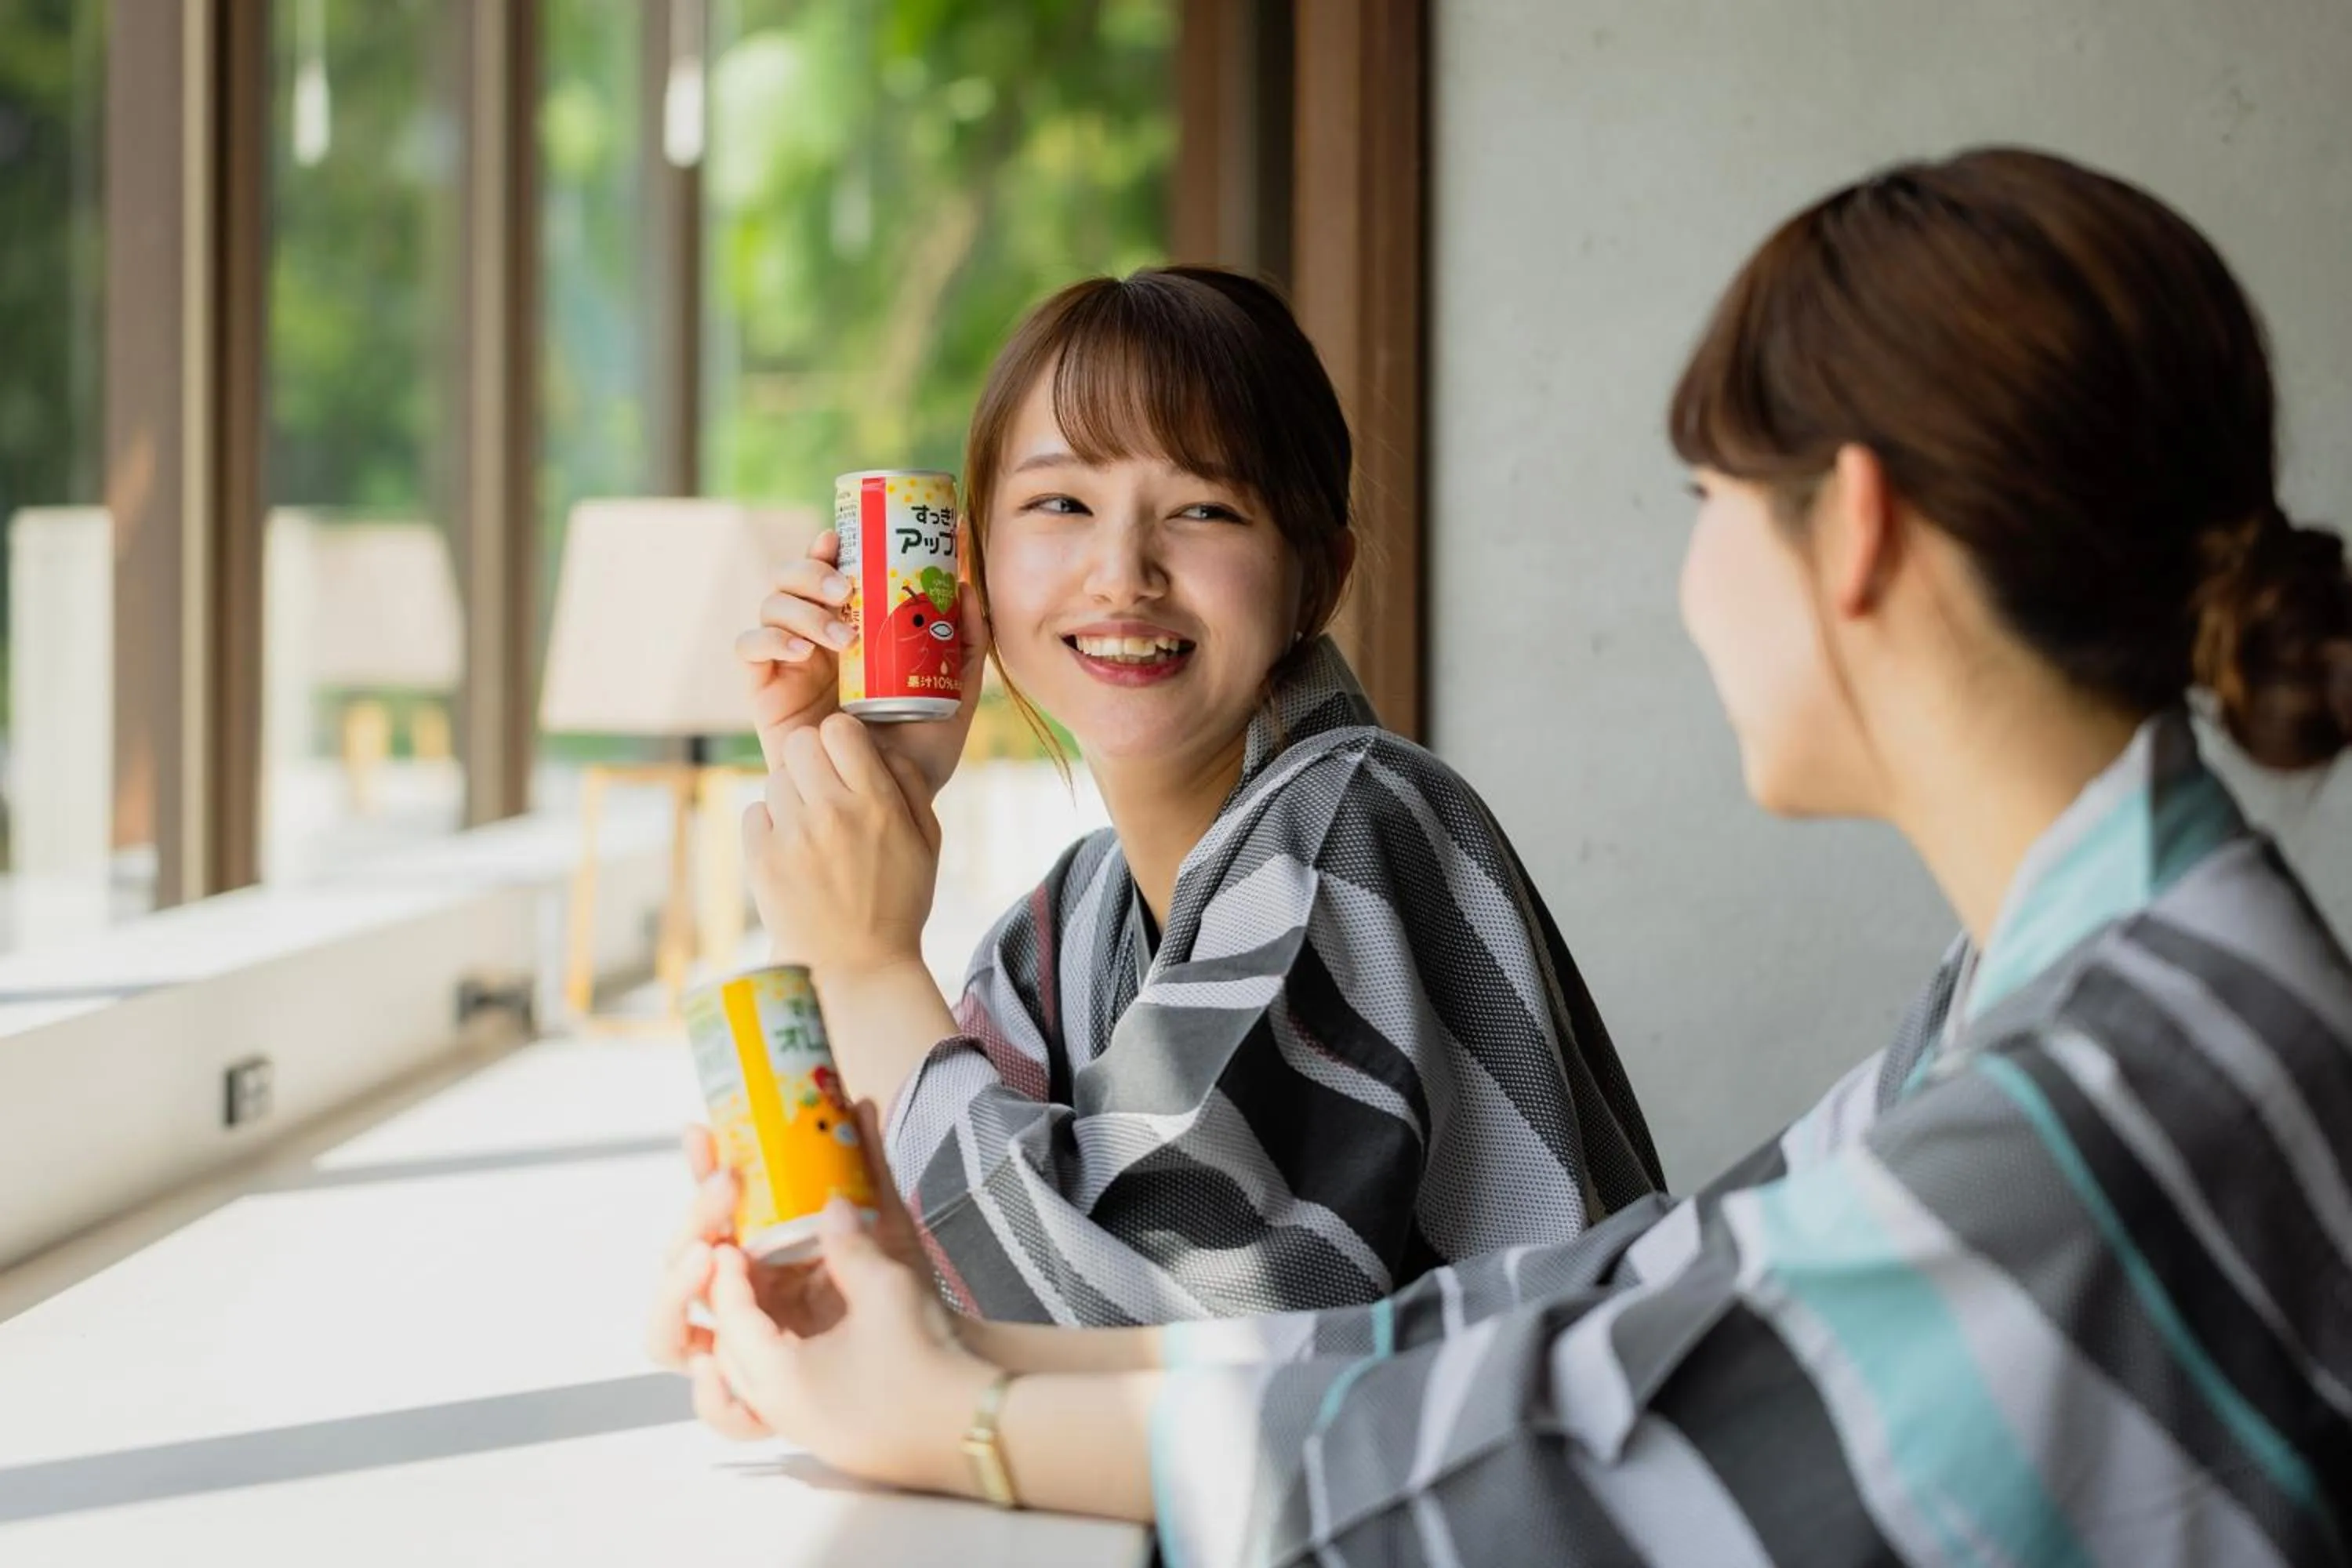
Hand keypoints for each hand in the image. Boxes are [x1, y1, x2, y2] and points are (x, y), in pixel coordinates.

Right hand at [646, 1107, 938, 1440]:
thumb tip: (856, 1103)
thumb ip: (867, 1167)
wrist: (937, 1356)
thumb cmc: (901, 1287)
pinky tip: (716, 1369)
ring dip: (672, 1300)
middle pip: (677, 1265)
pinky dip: (711, 1397)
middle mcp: (737, 1301)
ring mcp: (742, 1352)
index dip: (699, 1173)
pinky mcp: (761, 1404)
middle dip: (690, 1221)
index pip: (706, 1214)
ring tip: (709, 1260)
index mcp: (754, 1255)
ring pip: (670, 1336)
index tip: (706, 1135)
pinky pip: (717, 1410)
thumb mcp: (883, 1226)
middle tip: (724, 1189)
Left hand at [708, 1201, 996, 1494]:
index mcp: (779, 1378)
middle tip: (740, 1270)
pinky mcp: (825, 1434)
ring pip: (747, 1383)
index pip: (731, 1321)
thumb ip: (848, 1245)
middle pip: (726, 1356)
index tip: (732, 1246)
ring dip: (745, 1342)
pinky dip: (771, 1367)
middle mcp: (779, 1410)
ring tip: (760, 1306)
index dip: (727, 1279)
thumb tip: (833, 1207)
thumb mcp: (885, 1289)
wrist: (968, 1425)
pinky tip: (794, 1342)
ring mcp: (801, 1428)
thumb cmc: (924, 1362)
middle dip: (728, 1309)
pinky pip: (776, 1400)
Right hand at [737, 529, 991, 807]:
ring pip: (771, 603)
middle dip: (812, 570)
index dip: (829, 546)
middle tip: (844, 588)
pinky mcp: (765, 689)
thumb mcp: (955, 696)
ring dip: (799, 607)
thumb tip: (968, 587)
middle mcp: (816, 636)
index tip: (844, 535)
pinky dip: (767, 639)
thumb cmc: (917, 754)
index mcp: (854, 627)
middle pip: (794, 576)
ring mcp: (788, 660)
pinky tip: (799, 653)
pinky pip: (748, 647)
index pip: (832, 571)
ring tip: (839, 637)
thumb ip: (966, 646)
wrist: (882, 806)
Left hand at [744, 713, 941, 975]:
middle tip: (822, 789)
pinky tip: (792, 852)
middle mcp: (833, 812)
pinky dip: (769, 826)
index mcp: (877, 803)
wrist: (857, 968)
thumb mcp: (928, 842)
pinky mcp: (762, 859)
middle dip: (811, 760)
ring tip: (810, 831)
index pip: (840, 728)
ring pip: (776, 778)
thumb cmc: (897, 903)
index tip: (845, 759)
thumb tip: (880, 745)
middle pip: (800, 743)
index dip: (841, 739)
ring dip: (791, 796)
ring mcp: (793, 836)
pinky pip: (755, 812)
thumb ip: (910, 785)